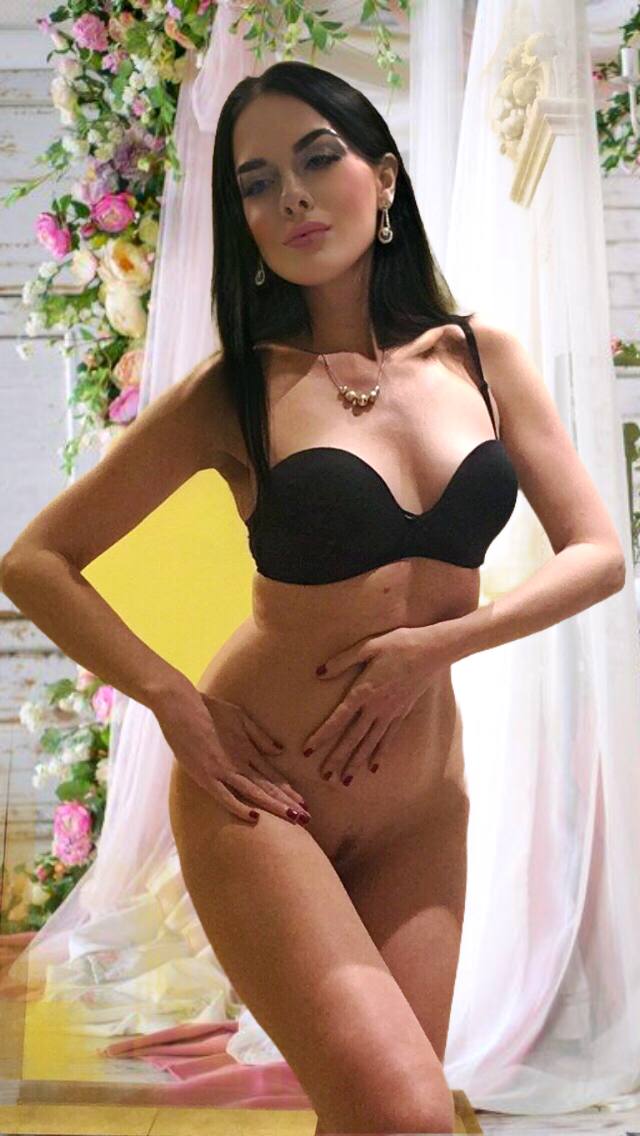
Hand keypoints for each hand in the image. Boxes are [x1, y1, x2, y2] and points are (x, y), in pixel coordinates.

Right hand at [155, 684, 308, 825]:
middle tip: (307, 818)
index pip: (273, 776)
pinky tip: (255, 818)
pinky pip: (225, 796)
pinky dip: (239, 807)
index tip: (304, 804)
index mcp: (248, 750)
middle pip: (268, 787)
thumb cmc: (209, 709)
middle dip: (288, 804)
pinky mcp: (205, 775)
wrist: (181, 705)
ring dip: (274, 806)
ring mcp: (222, 770)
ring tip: (293, 820)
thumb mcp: (240, 716)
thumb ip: (259, 736)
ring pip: (254, 793)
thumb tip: (279, 751)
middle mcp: (239, 762)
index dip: (289, 791)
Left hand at [302, 625, 448, 784]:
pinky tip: (373, 767)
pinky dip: (379, 754)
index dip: (322, 735)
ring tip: (345, 780)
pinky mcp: (402, 713)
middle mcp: (376, 707)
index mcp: (364, 691)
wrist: (433, 651)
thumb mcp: (368, 646)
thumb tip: (319, 673)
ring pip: (370, 743)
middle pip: (352, 738)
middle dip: (337, 758)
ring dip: (356, 762)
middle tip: (324, 776)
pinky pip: (388, 739)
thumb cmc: (399, 644)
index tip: (308, 750)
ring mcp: (391, 713)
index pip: (338, 719)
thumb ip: (342, 660)